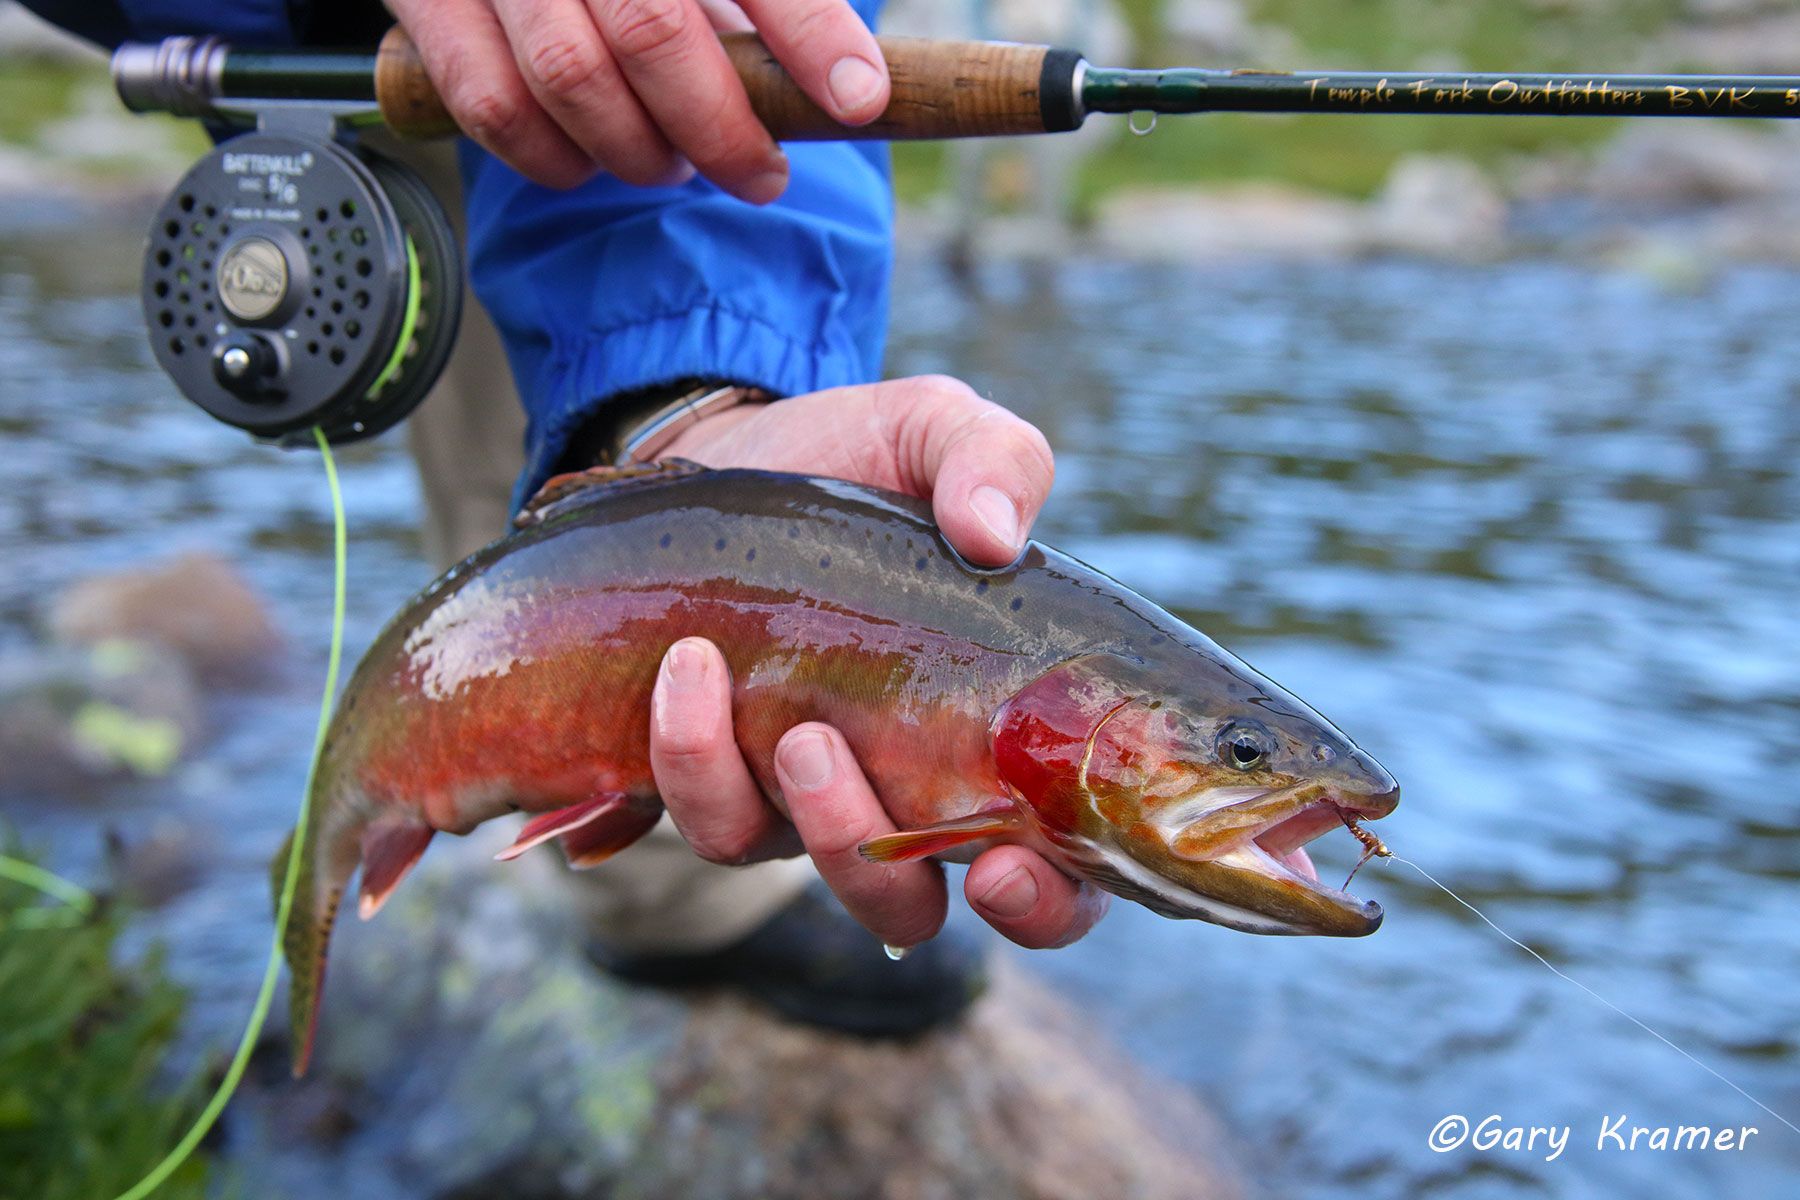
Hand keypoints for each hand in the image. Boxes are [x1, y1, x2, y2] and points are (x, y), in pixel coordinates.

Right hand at [388, 0, 888, 200]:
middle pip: (654, 31)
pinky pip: (491, 105)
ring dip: (638, 150)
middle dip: (720, 128)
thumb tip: (842, 82)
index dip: (810, 33)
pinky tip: (589, 162)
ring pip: (571, 78)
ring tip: (675, 163)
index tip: (859, 97)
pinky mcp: (425, 0)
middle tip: (760, 171)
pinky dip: (551, 158)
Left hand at [645, 376, 1109, 949]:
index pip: (1053, 871)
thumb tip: (994, 535)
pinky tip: (690, 668)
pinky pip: (706, 815)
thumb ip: (995, 459)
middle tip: (843, 766)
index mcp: (993, 734)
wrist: (728, 447)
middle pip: (911, 907)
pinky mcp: (712, 771)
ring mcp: (798, 791)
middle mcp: (900, 785)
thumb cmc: (856, 453)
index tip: (1005, 872)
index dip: (1044, 904)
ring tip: (793, 721)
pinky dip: (694, 755)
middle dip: (880, 874)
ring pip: (796, 865)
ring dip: (796, 812)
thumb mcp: (935, 430)